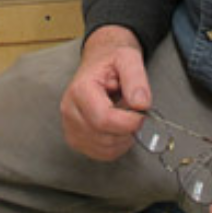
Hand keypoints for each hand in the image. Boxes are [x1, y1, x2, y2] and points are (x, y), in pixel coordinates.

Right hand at [59, 26, 152, 160]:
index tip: (142, 113)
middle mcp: (69, 111)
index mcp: (79, 90)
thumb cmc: (111, 60)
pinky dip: (117, 145)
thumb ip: (136, 78)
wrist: (99, 62)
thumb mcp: (128, 58)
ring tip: (123, 114)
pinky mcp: (76, 139)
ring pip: (105, 149)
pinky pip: (102, 154)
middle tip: (133, 110)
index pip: (103, 119)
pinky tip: (117, 127)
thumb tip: (141, 104)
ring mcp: (70, 127)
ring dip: (123, 137)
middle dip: (127, 129)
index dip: (128, 122)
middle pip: (104, 137)